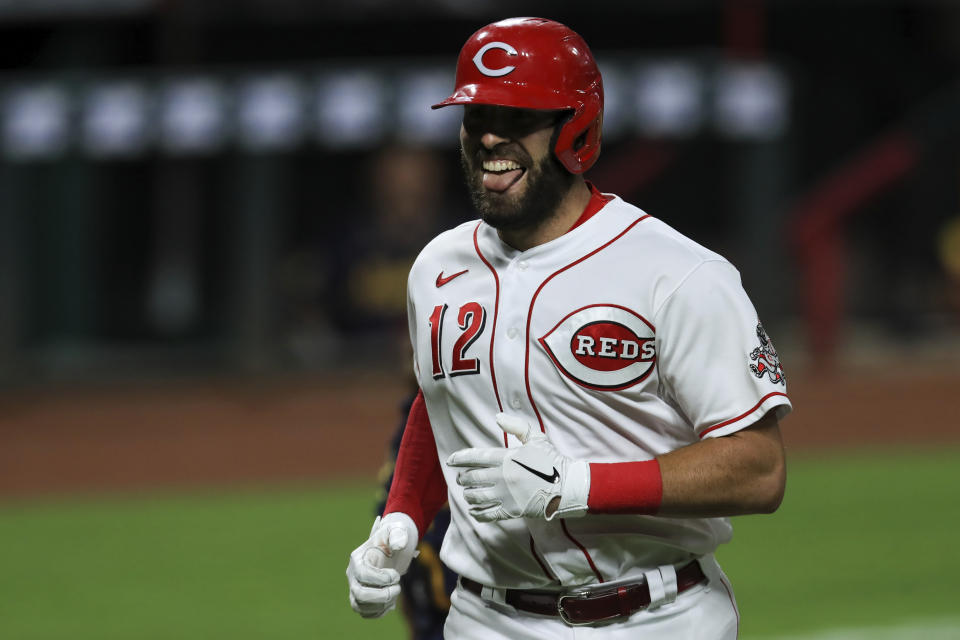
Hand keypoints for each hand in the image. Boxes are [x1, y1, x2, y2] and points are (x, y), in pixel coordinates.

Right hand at [346, 512, 418, 617]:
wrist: (394, 549)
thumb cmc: (394, 538)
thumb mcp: (398, 530)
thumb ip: (398, 534)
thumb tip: (398, 546)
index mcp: (358, 558)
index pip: (362, 574)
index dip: (381, 578)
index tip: (396, 575)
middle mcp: (352, 574)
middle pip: (358, 593)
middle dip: (381, 595)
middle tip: (398, 588)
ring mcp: (355, 587)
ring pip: (359, 605)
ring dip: (381, 605)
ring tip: (395, 593)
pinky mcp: (361, 599)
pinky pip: (364, 612)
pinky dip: (379, 612)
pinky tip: (391, 603)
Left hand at [446, 413, 589, 521]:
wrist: (566, 485)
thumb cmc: (552, 460)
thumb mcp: (536, 438)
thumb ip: (516, 426)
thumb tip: (497, 417)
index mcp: (505, 458)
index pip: (475, 456)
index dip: (459, 458)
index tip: (450, 460)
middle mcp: (501, 476)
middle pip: (472, 478)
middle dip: (463, 478)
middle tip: (462, 479)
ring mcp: (505, 495)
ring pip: (476, 496)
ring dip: (468, 495)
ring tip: (468, 494)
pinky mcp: (511, 511)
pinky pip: (487, 514)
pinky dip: (477, 513)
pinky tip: (474, 511)